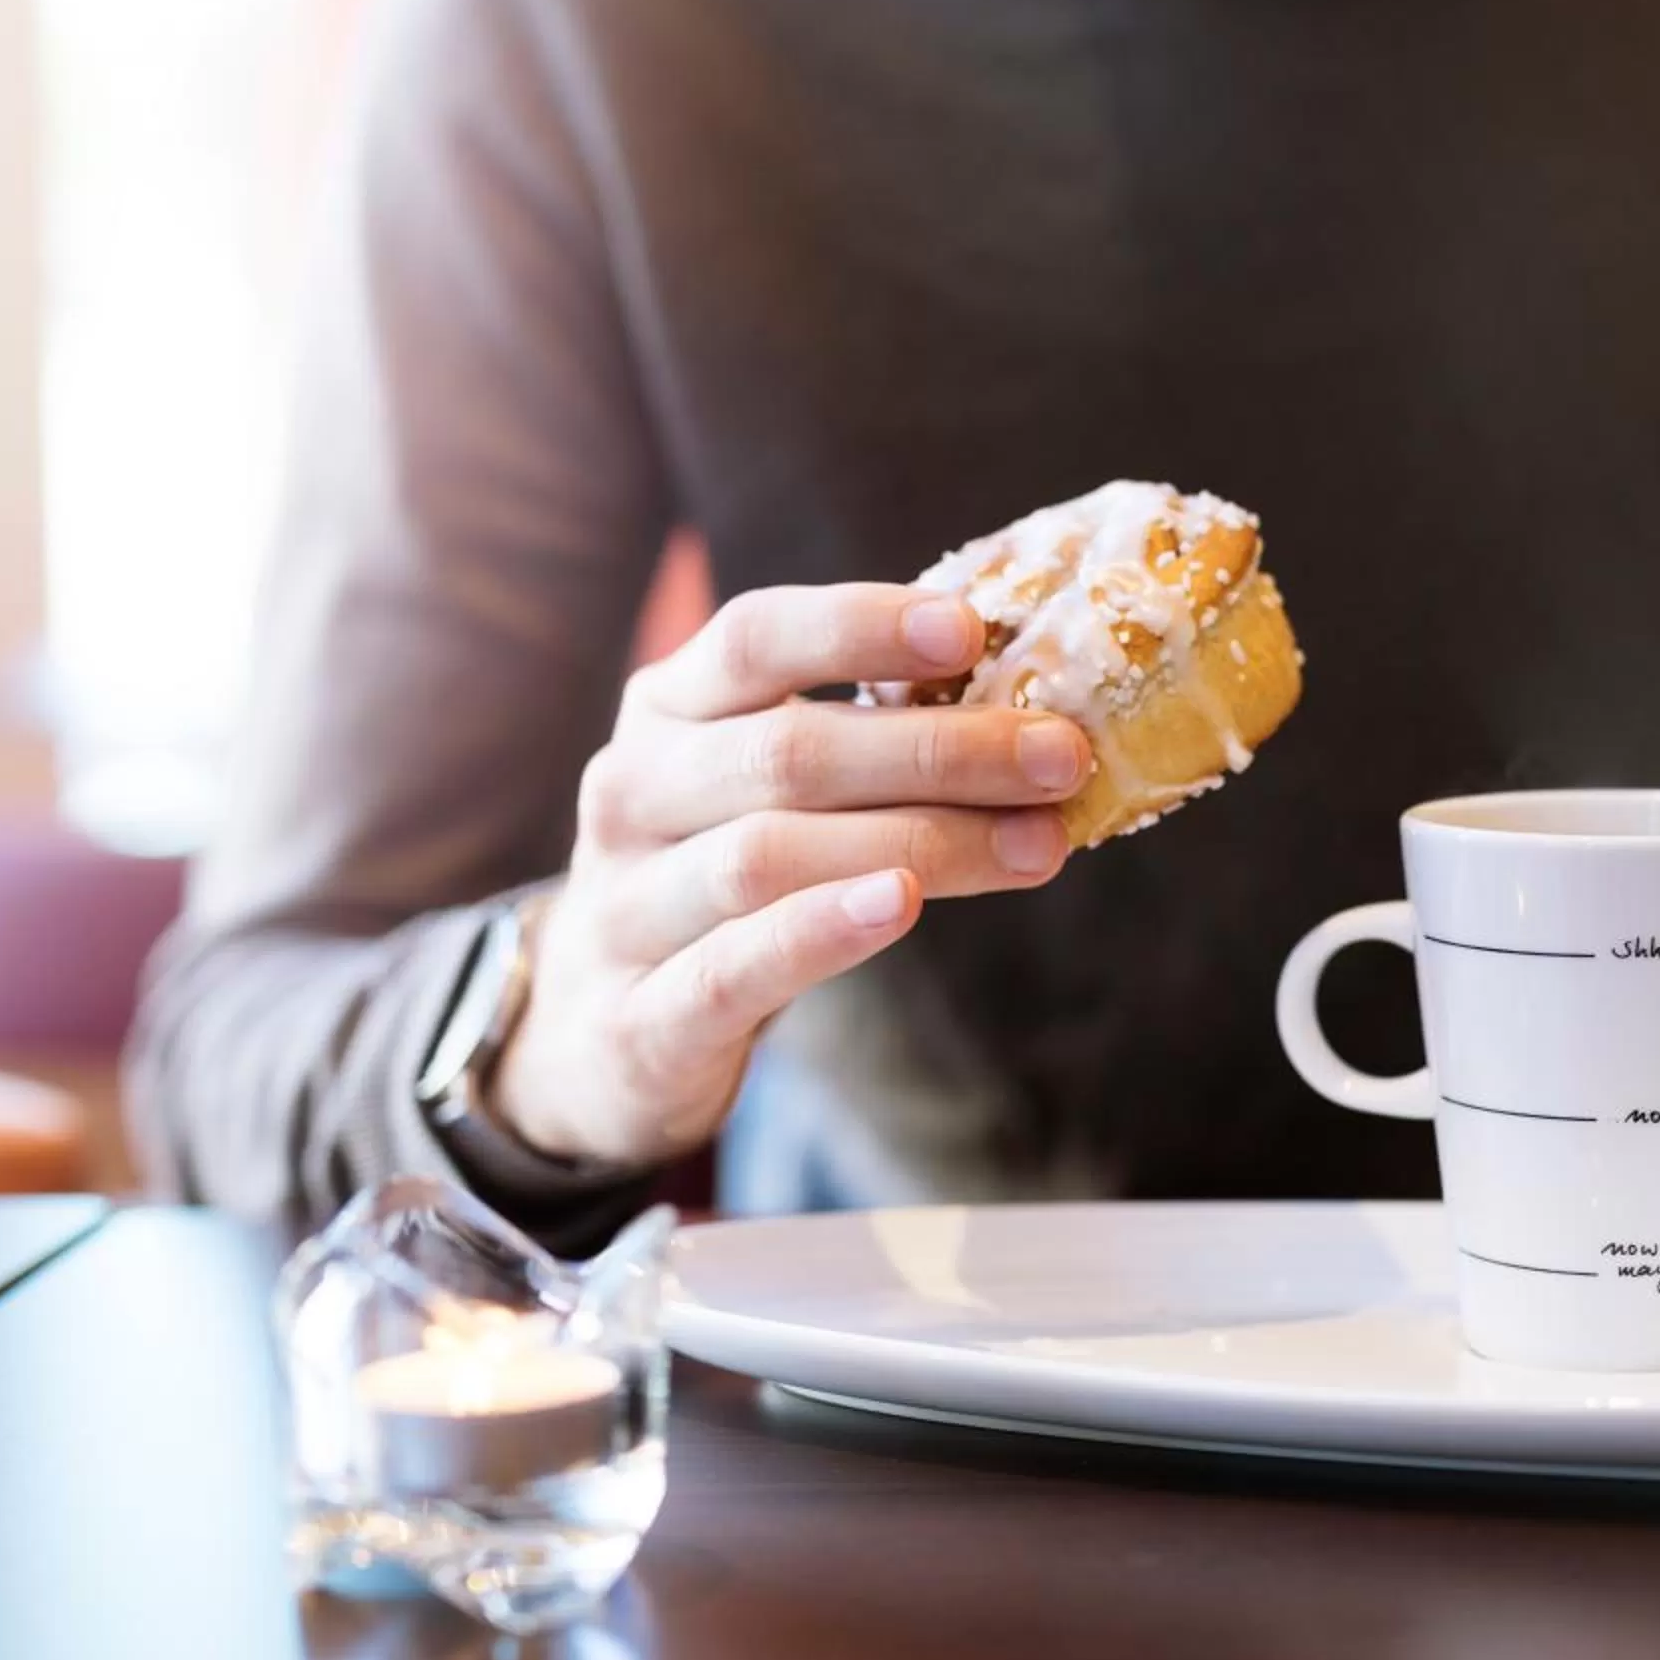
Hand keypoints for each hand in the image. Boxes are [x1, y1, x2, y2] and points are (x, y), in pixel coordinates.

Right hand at [488, 583, 1090, 1164]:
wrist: (597, 1035)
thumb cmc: (721, 881)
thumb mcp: (766, 792)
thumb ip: (861, 740)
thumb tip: (1034, 712)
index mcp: (666, 711)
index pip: (753, 637)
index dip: (860, 625)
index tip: (971, 628)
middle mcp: (631, 792)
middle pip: (788, 753)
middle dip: (943, 749)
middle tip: (1062, 756)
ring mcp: (625, 906)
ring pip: (771, 857)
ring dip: (920, 842)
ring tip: (1037, 844)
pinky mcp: (642, 1016)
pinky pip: (733, 965)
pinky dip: (821, 932)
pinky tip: (903, 906)